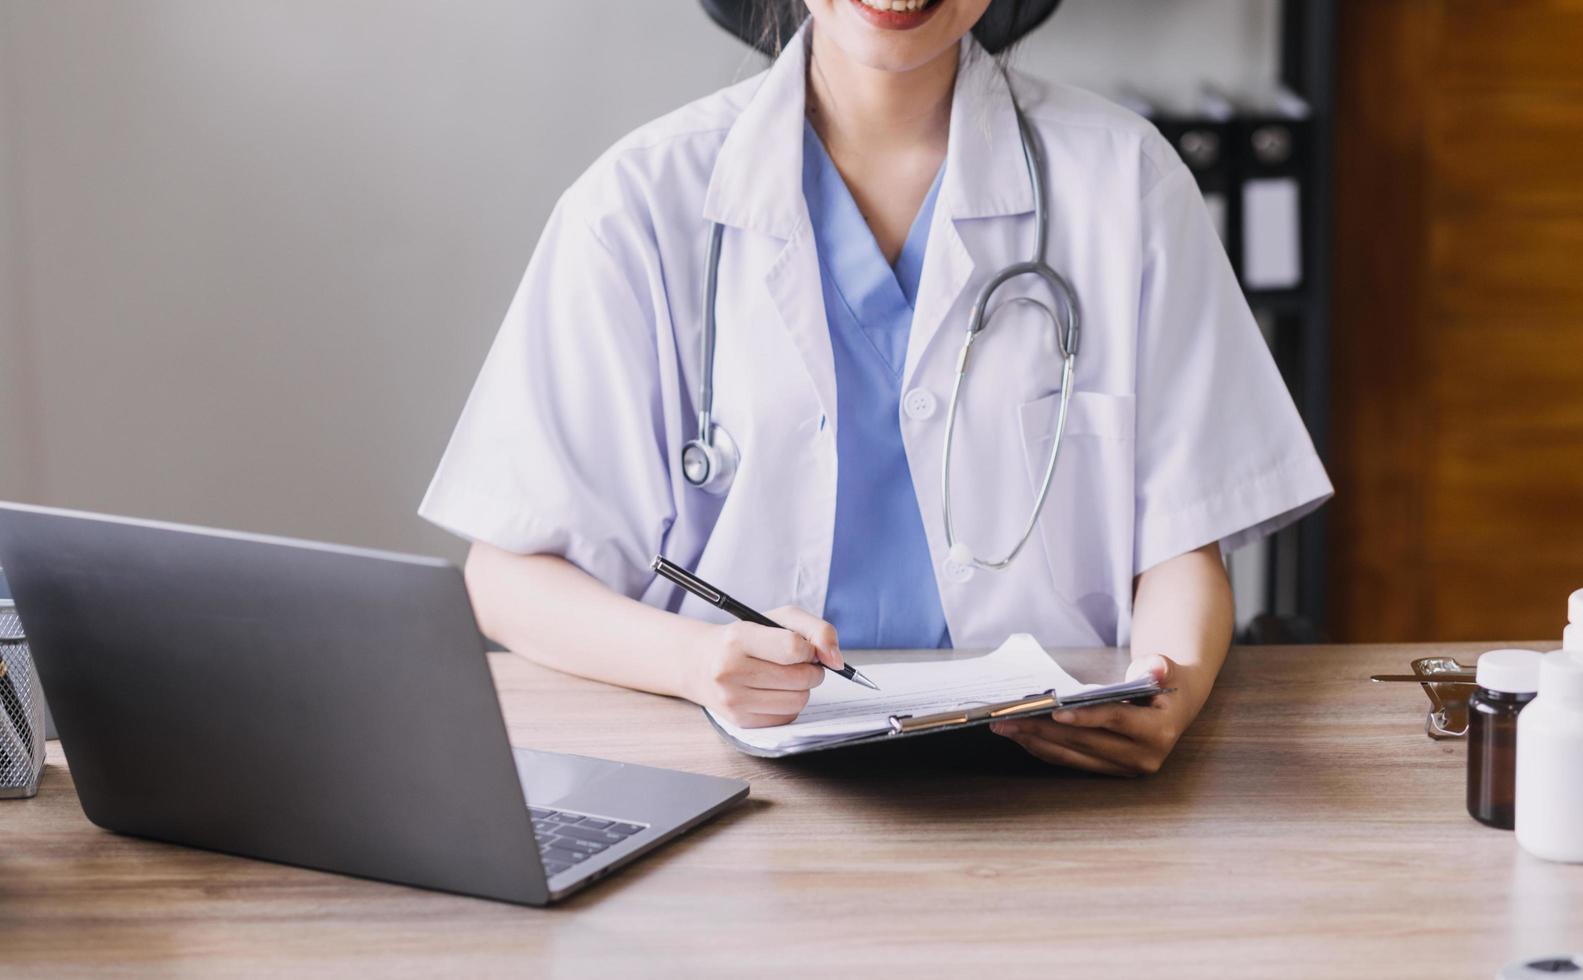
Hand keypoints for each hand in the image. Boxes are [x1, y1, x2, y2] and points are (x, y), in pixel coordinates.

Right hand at [689, 607, 842, 727]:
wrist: (702, 663)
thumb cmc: (747, 638)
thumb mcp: (778, 619)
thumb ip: (816, 630)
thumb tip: (837, 660)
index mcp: (738, 638)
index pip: (793, 648)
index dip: (809, 649)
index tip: (803, 647)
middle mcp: (730, 671)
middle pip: (801, 679)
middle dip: (811, 670)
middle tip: (799, 663)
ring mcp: (733, 700)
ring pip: (798, 701)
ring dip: (802, 688)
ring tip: (786, 676)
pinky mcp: (740, 721)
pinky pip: (787, 717)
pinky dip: (789, 703)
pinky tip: (774, 691)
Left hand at [989, 654, 1196, 775]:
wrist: (1173, 708)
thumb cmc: (1163, 683)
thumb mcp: (1167, 669)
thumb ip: (1160, 667)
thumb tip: (1155, 666)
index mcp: (1158, 732)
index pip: (1115, 721)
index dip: (1085, 716)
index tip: (1054, 712)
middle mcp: (1142, 758)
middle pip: (1085, 740)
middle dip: (1044, 728)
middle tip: (1008, 717)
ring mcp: (1124, 769)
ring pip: (1072, 754)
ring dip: (1035, 740)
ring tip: (1004, 727)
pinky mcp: (1108, 771)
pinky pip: (1070, 760)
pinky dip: (1044, 748)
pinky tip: (1021, 736)